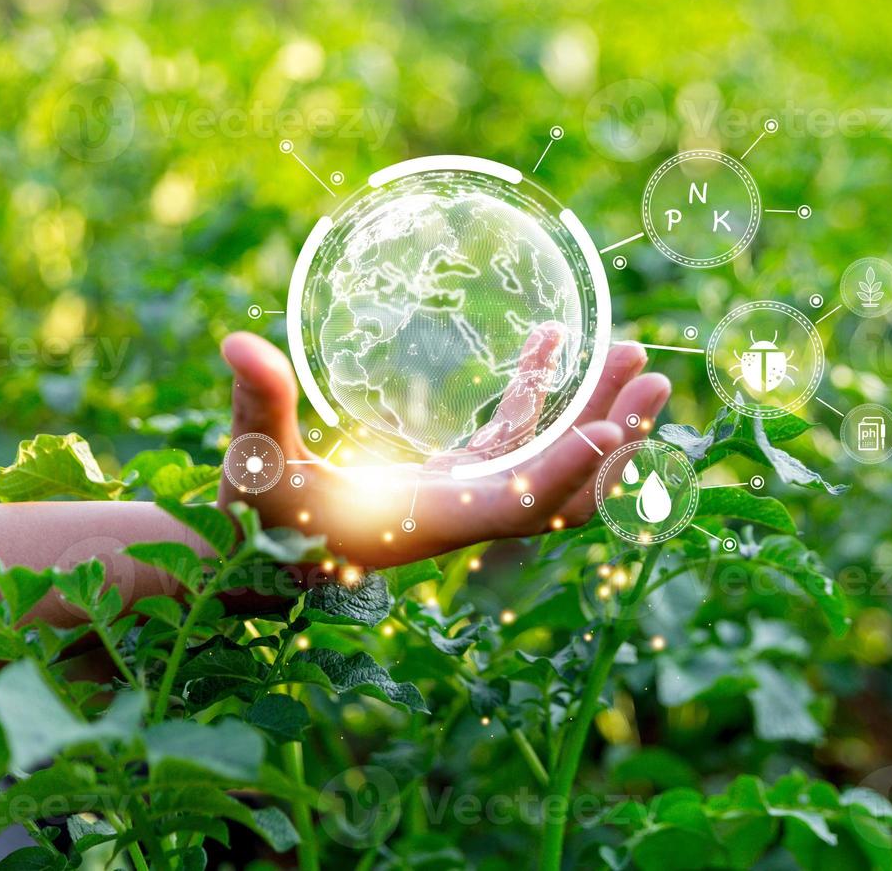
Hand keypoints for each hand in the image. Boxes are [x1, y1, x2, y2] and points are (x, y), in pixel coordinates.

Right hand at [218, 329, 669, 566]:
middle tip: (655, 380)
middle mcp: (467, 512)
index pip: (516, 505)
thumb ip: (255, 405)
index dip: (565, 471)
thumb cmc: (259, 516)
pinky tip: (554, 339)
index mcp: (430, 520)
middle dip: (615, 440)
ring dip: (597, 409)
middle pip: (566, 488)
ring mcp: (470, 491)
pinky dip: (540, 392)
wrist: (266, 552)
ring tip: (633, 352)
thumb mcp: (253, 462)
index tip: (611, 429)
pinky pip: (517, 433)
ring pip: (554, 457)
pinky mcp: (462, 472)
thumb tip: (237, 342)